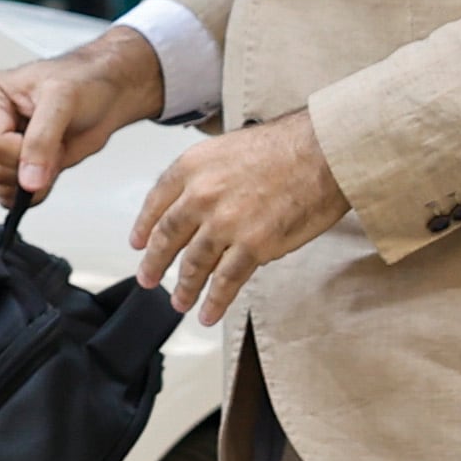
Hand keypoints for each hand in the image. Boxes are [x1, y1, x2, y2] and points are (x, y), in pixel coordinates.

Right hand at [0, 26, 166, 201]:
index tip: (53, 136)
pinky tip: (47, 167)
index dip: (28, 151)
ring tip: (52, 149)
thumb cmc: (82, 83)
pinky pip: (6, 196)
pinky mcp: (3, 165)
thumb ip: (42, 140)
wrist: (101, 95)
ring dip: (35, 178)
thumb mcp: (64, 100)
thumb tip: (28, 181)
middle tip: (55, 142)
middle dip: (32, 165)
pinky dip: (33, 191)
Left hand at [130, 113, 348, 324]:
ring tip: (179, 302)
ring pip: (194, 264)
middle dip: (155, 263)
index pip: (156, 203)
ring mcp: (226, 223)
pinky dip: (215, 301)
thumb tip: (194, 198)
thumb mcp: (227, 148)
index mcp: (191, 167)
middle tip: (148, 279)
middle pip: (168, 237)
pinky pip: (227, 281)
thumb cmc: (285, 146)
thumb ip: (205, 175)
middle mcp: (201, 195)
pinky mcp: (254, 246)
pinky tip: (208, 313)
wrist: (323, 154)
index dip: (144, 227)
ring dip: (184, 288)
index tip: (138, 244)